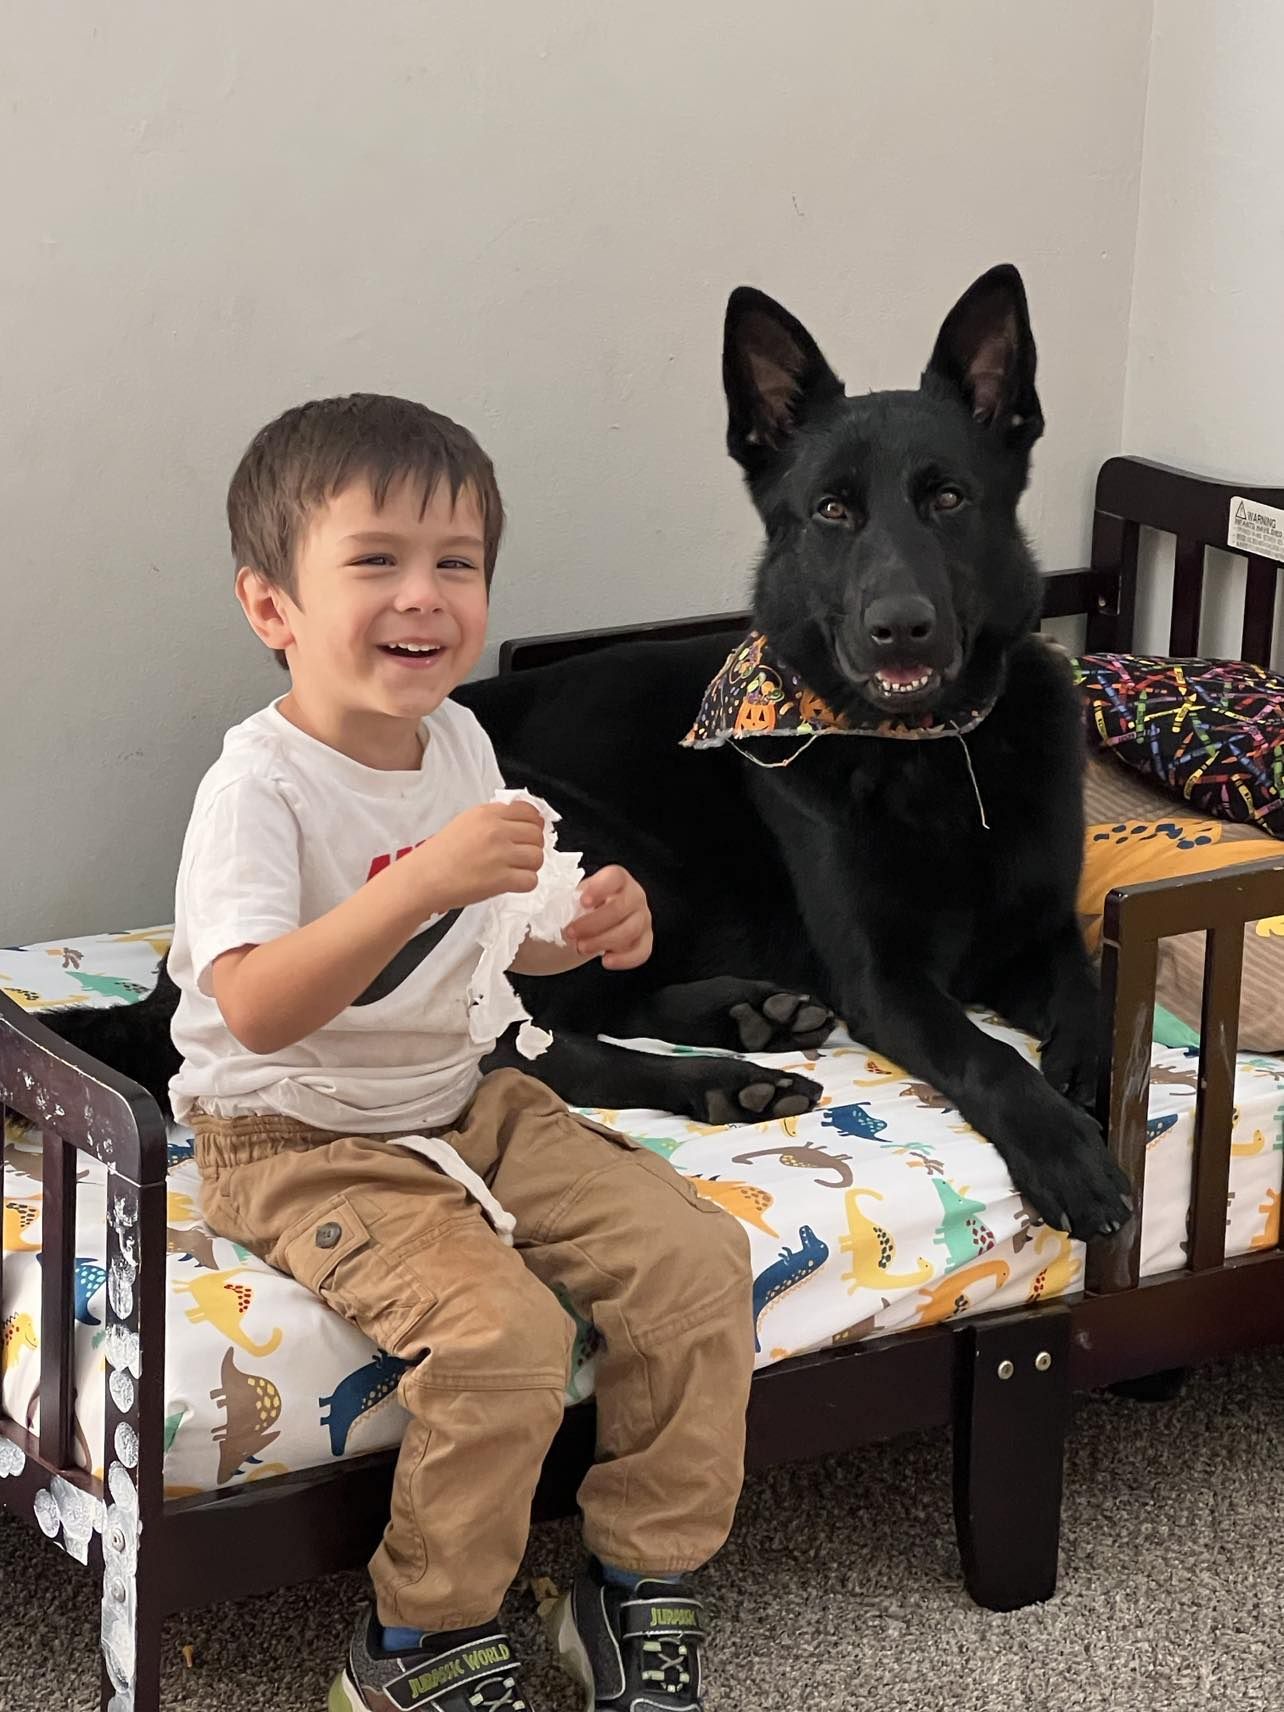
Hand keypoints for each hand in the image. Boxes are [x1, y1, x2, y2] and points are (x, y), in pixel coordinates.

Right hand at [406, 801, 544, 910]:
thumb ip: (493, 820)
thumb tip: (521, 823)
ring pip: (538, 857)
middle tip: (521, 856)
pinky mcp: (501, 879)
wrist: (423, 878)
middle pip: (537, 835)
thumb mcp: (465, 823)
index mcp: (487, 814)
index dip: (534, 824)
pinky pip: (531, 880)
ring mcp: (500, 855)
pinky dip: (525, 884)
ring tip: (515, 870)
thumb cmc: (439, 854)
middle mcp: (496, 830)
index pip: (529, 811)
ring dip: (531, 866)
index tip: (529, 833)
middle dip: (533, 846)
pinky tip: (512, 883)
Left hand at [568, 865, 652, 969]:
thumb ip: (569, 899)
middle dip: (593, 923)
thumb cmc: (586, 906)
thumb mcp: (577, 897)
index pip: (615, 877)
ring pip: (630, 931)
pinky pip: (641, 952)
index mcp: (618, 879)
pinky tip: (606, 961)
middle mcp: (635, 896)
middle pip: (621, 908)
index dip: (600, 888)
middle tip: (570, 932)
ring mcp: (643, 918)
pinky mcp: (646, 940)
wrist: (599, 920)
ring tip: (581, 947)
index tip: (582, 902)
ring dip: (603, 941)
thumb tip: (552, 912)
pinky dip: (624, 959)